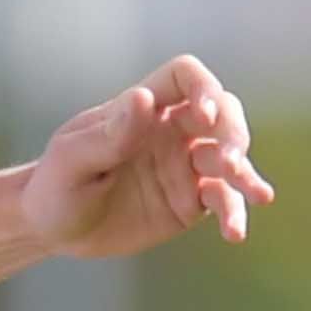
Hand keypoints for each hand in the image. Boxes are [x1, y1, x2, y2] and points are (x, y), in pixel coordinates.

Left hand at [22, 56, 276, 260]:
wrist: (54, 229)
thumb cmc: (57, 185)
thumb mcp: (74, 160)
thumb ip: (111, 134)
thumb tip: (144, 99)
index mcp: (144, 109)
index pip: (186, 77)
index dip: (203, 88)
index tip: (202, 116)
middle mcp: (171, 131)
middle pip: (222, 112)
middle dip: (233, 132)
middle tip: (229, 161)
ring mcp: (185, 166)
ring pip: (230, 157)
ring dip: (245, 172)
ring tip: (256, 195)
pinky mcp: (191, 202)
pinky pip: (223, 200)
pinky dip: (235, 213)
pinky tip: (235, 233)